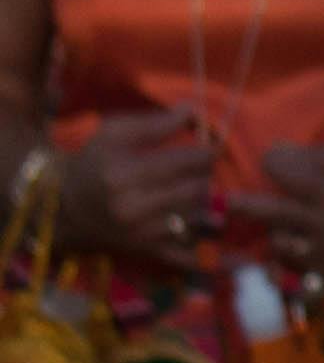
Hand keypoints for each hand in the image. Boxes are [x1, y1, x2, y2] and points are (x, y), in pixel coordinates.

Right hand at [57, 106, 215, 271]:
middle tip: (205, 166)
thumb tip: (194, 111)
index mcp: (122, 174)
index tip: (213, 145)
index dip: (206, 152)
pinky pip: (190, 250)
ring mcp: (142, 233)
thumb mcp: (114, 133)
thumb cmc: (94, 162)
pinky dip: (207, 243)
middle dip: (206, 175)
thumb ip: (155, 122)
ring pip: (197, 217)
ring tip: (198, 186)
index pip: (181, 162)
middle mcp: (133, 207)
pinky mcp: (149, 250)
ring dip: (206, 200)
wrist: (68, 207)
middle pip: (194, 190)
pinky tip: (217, 237)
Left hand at [255, 134, 323, 273]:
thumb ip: (317, 155)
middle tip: (225, 201)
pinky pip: (298, 282)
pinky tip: (282, 266)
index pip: (280, 171)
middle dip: (242, 204)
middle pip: (269, 212)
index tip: (271, 160)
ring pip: (280, 246)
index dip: (273, 162)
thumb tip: (273, 154)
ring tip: (275, 229)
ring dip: (273, 236)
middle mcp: (322, 223)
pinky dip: (285, 274)